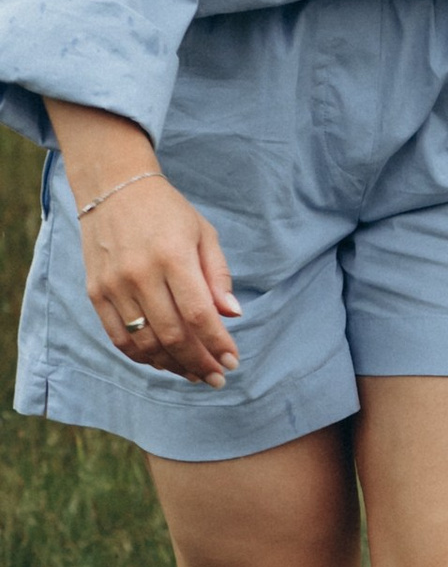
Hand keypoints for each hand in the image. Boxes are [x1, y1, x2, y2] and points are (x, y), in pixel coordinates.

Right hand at [77, 168, 240, 384]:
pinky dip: (142, 356)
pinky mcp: (95, 292)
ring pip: (145, 343)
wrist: (113, 189)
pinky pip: (119, 338)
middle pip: (172, 334)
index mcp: (173, 256)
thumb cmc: (168, 212)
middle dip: (199, 362)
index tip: (233, 362)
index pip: (198, 314)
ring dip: (172, 365)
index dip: (217, 344)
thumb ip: (218, 276)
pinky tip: (162, 361)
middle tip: (217, 377)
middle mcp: (140, 273)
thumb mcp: (203, 234)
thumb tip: (233, 315)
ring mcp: (114, 285)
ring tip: (193, 373)